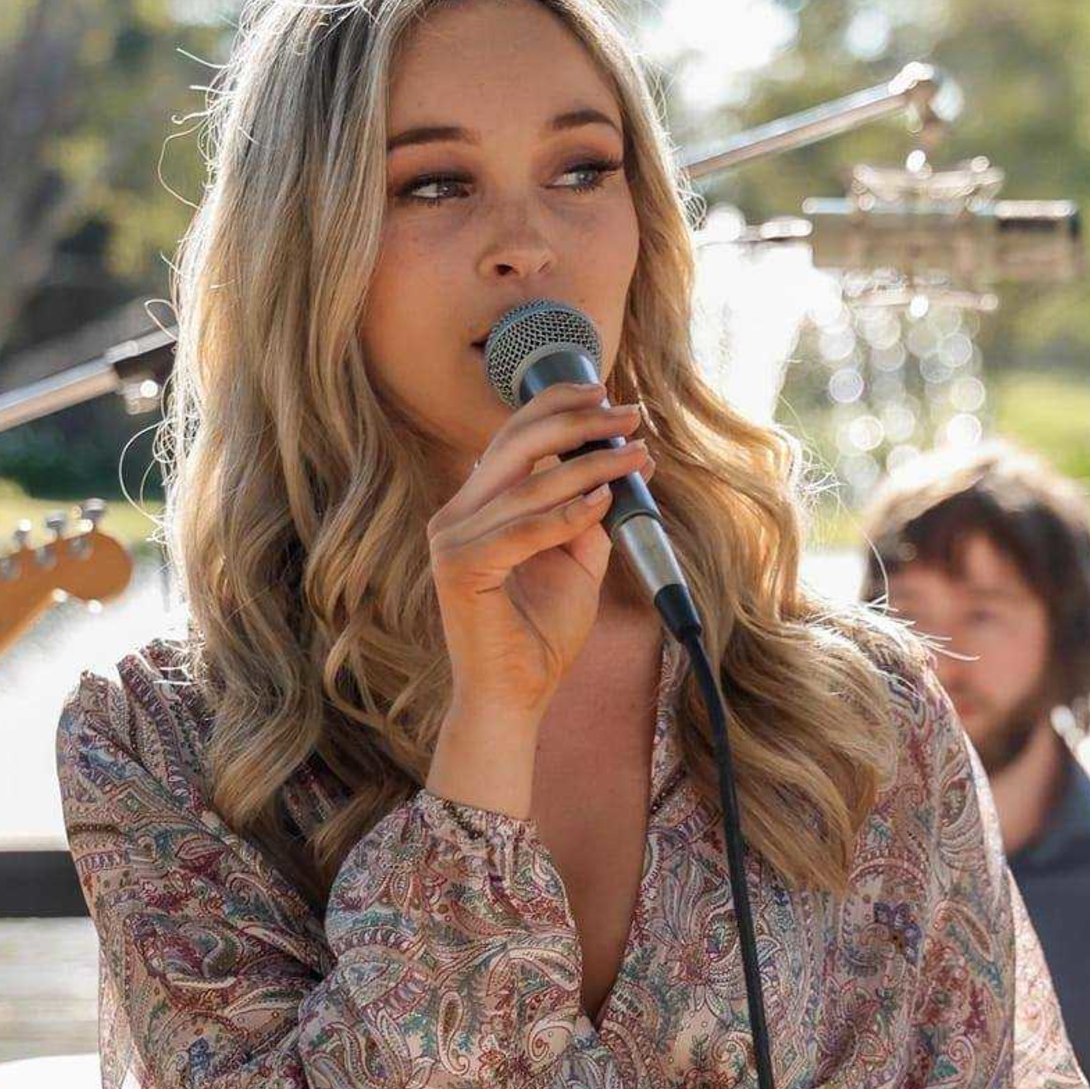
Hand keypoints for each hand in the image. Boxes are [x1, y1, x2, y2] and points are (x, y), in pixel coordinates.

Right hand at [427, 381, 650, 726]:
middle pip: (515, 445)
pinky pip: (524, 529)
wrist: (515, 696)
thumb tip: (632, 463)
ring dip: (590, 466)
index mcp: (477, 507)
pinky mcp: (461, 568)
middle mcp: (457, 515)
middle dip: (577, 422)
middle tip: (628, 414)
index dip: (556, 406)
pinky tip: (604, 499)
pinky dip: (567, 512)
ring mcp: (452, 540)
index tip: (606, 392)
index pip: (512, 438)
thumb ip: (593, 514)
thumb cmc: (541, 633)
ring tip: (636, 456)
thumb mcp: (578, 561)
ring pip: (528, 486)